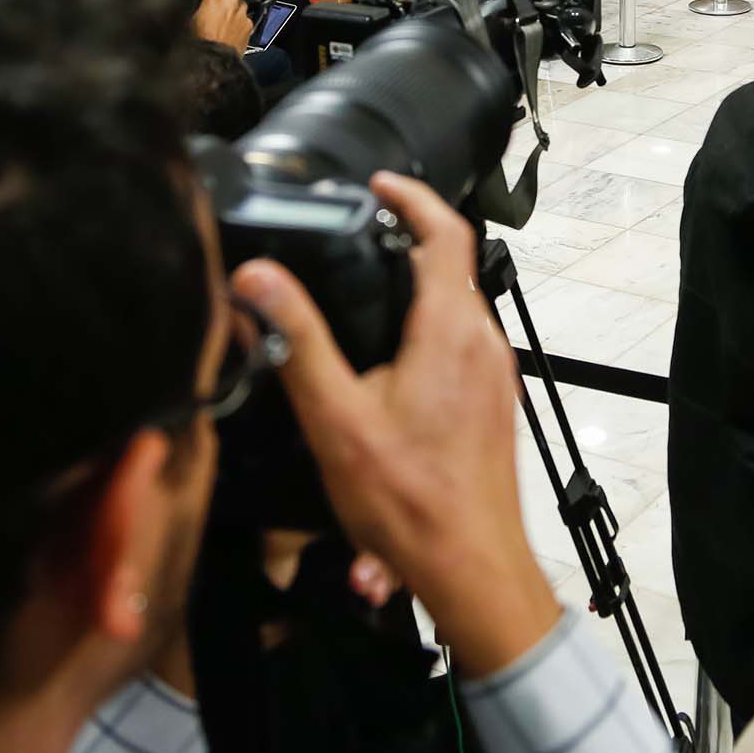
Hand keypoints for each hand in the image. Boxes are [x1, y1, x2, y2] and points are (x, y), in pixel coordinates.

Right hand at [188, 0, 253, 50]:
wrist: (216, 59)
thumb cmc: (201, 41)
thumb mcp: (194, 18)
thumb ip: (202, 2)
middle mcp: (231, 3)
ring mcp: (242, 14)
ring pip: (242, 3)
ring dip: (237, 5)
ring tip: (231, 12)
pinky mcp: (249, 25)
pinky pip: (246, 18)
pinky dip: (241, 20)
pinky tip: (235, 27)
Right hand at [233, 174, 555, 675]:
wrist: (472, 568)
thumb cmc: (412, 504)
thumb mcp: (336, 419)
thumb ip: (298, 341)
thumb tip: (259, 279)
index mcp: (451, 331)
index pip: (445, 231)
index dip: (411, 196)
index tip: (378, 184)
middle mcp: (483, 344)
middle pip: (449, 267)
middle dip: (402, 244)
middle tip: (354, 236)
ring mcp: (493, 376)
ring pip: (455, 309)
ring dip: (413, 293)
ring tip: (360, 297)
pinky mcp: (491, 405)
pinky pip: (459, 347)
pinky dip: (425, 334)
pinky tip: (385, 367)